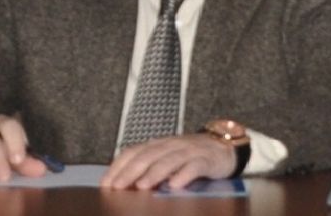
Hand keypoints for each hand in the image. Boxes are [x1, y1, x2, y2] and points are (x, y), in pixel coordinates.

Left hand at [100, 134, 235, 189]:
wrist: (224, 146)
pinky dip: (184, 175)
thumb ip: (150, 168)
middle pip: (148, 156)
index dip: (119, 166)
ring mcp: (189, 151)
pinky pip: (194, 166)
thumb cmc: (191, 156)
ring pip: (169, 160)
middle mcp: (171, 145)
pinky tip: (175, 185)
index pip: (134, 151)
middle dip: (131, 171)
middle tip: (118, 186)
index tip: (106, 183)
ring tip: (142, 186)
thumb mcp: (168, 159)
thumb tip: (125, 184)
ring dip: (154, 173)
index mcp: (158, 145)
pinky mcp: (206, 160)